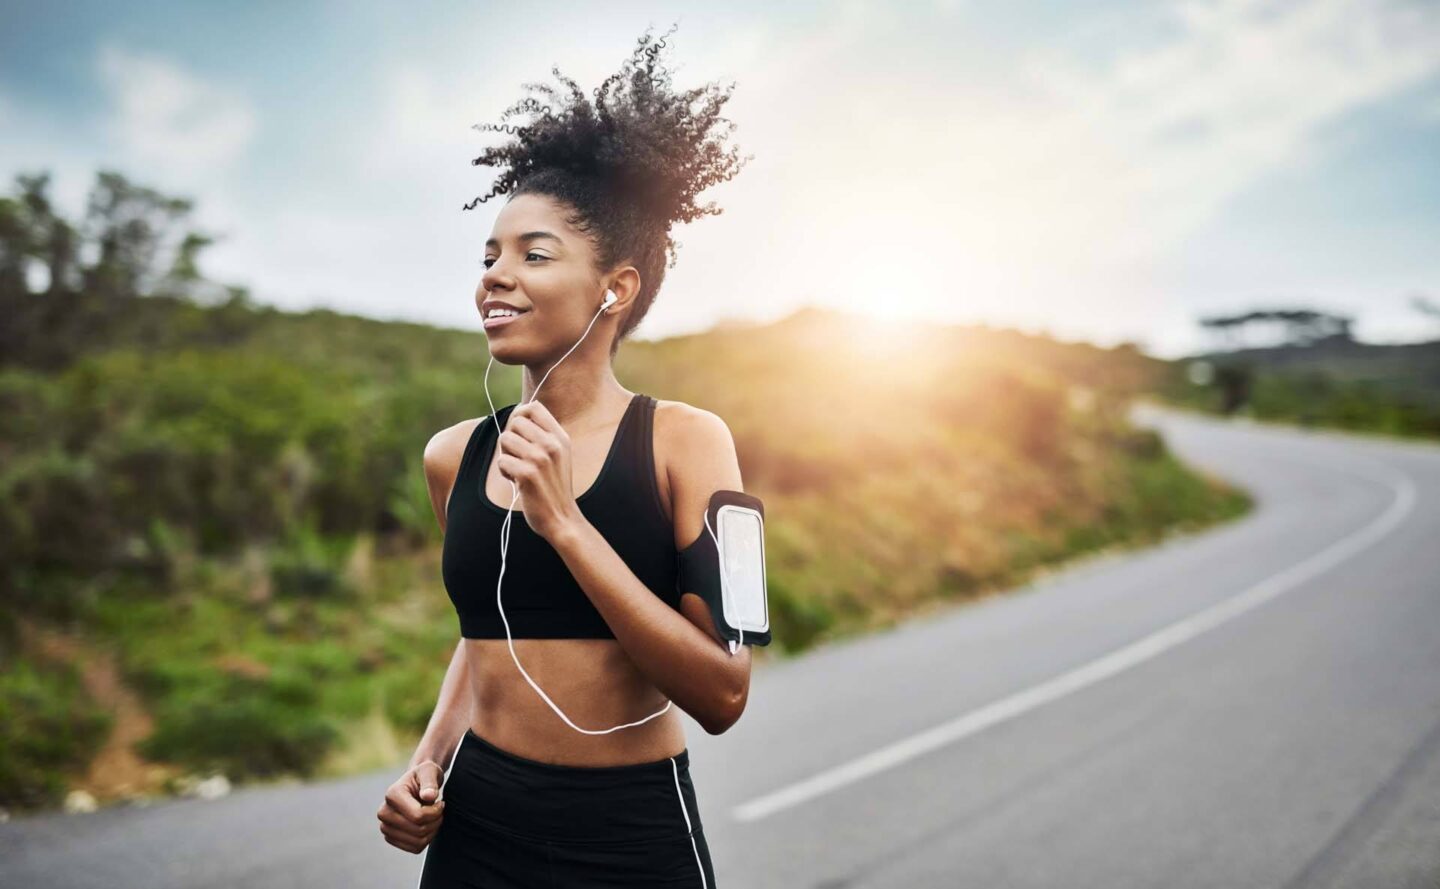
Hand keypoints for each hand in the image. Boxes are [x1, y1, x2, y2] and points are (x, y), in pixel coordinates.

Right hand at [377, 761, 445, 853]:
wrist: (416, 785)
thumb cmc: (424, 776)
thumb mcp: (429, 772)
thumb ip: (430, 782)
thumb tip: (428, 796)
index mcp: (392, 795)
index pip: (418, 816)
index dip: (436, 812)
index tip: (441, 803)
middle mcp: (384, 812)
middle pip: (418, 830)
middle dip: (436, 821)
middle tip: (439, 810)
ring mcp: (385, 827)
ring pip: (417, 842)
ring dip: (433, 831)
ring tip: (434, 817)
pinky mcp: (391, 838)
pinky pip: (415, 848)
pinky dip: (427, 840)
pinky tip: (428, 825)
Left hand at [496, 399, 584, 540]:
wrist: (562, 518)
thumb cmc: (555, 486)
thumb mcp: (559, 455)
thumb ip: (544, 434)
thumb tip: (520, 412)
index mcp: (560, 437)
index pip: (533, 407)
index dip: (521, 416)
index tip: (521, 434)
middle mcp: (552, 444)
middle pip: (515, 422)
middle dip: (511, 439)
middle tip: (519, 457)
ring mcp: (540, 459)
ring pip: (505, 439)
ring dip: (506, 455)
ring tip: (519, 469)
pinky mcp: (527, 474)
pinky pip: (502, 461)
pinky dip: (505, 472)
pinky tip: (517, 481)